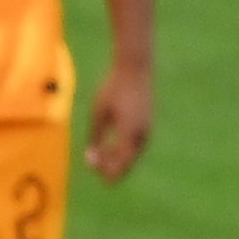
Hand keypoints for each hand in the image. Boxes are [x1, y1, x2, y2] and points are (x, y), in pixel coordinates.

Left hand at [82, 66, 153, 184]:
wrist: (135, 68)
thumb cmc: (113, 88)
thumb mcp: (99, 112)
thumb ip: (95, 135)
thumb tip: (90, 156)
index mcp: (129, 133)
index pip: (119, 165)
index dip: (104, 171)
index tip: (90, 164)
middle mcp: (142, 136)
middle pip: (126, 164)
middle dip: (109, 166)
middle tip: (92, 162)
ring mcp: (148, 131)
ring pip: (132, 156)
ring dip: (116, 158)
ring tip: (99, 152)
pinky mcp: (148, 125)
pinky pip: (136, 146)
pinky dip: (124, 150)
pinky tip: (111, 144)